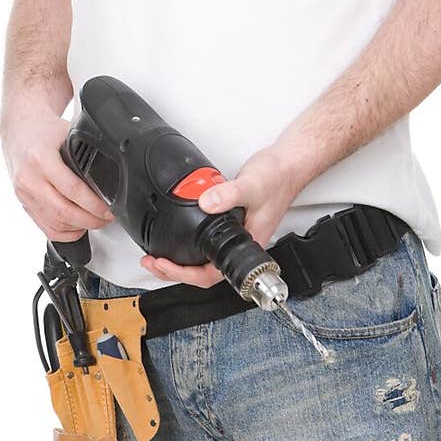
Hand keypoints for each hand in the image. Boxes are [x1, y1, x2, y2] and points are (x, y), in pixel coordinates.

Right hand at [4, 113, 114, 241]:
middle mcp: (29, 179)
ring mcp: (24, 194)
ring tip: (96, 222)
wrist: (19, 130)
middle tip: (106, 218)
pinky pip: (45, 228)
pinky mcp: (24, 203)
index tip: (108, 209)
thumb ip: (85, 151)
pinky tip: (78, 227)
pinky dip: (65, 232)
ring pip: (55, 223)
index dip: (93, 204)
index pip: (72, 189)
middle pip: (63, 212)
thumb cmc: (43, 130)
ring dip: (79, 227)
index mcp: (40, 159)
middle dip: (90, 220)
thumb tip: (111, 168)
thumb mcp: (67, 132)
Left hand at [139, 144, 299, 287]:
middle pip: (205, 271)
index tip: (165, 264)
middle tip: (153, 262)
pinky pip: (207, 241)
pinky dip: (190, 242)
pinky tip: (179, 235)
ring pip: (205, 258)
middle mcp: (240, 243)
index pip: (212, 274)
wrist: (287, 165)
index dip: (185, 274)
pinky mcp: (232, 222)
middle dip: (175, 270)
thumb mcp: (250, 186)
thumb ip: (228, 195)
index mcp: (247, 244)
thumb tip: (206, 204)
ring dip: (181, 260)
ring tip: (160, 257)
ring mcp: (236, 235)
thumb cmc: (278, 179)